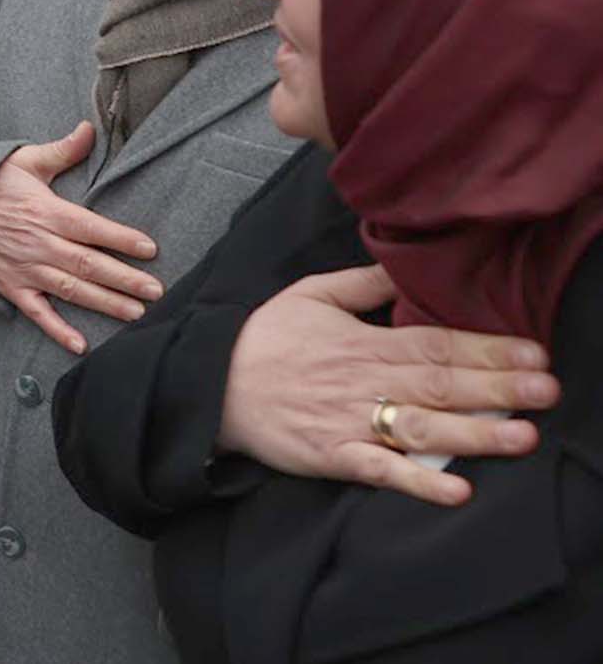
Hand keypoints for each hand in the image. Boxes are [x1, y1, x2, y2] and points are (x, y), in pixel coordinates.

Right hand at [0, 120, 162, 353]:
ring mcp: (24, 267)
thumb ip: (61, 150)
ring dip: (105, 303)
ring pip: (70, 290)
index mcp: (45, 211)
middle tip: (157, 291)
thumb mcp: (24, 159)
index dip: (121, 238)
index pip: (91, 228)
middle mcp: (38, 243)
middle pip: (88, 265)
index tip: (150, 249)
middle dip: (125, 279)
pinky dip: (57, 330)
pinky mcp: (10, 286)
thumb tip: (89, 128)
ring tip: (136, 314)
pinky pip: (36, 312)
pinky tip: (80, 345)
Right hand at [218, 263, 556, 505]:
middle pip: (439, 384)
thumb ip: (362, 283)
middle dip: (497, 388)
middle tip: (547, 390)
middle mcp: (362, 382)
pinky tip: (455, 489)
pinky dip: (416, 481)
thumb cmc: (262, 339)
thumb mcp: (308, 295)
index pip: (434, 343)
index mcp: (361, 342)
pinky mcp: (332, 456)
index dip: (486, 348)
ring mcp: (348, 421)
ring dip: (473, 433)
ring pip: (419, 427)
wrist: (209, 385)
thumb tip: (405, 266)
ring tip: (521, 436)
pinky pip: (379, 471)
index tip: (533, 352)